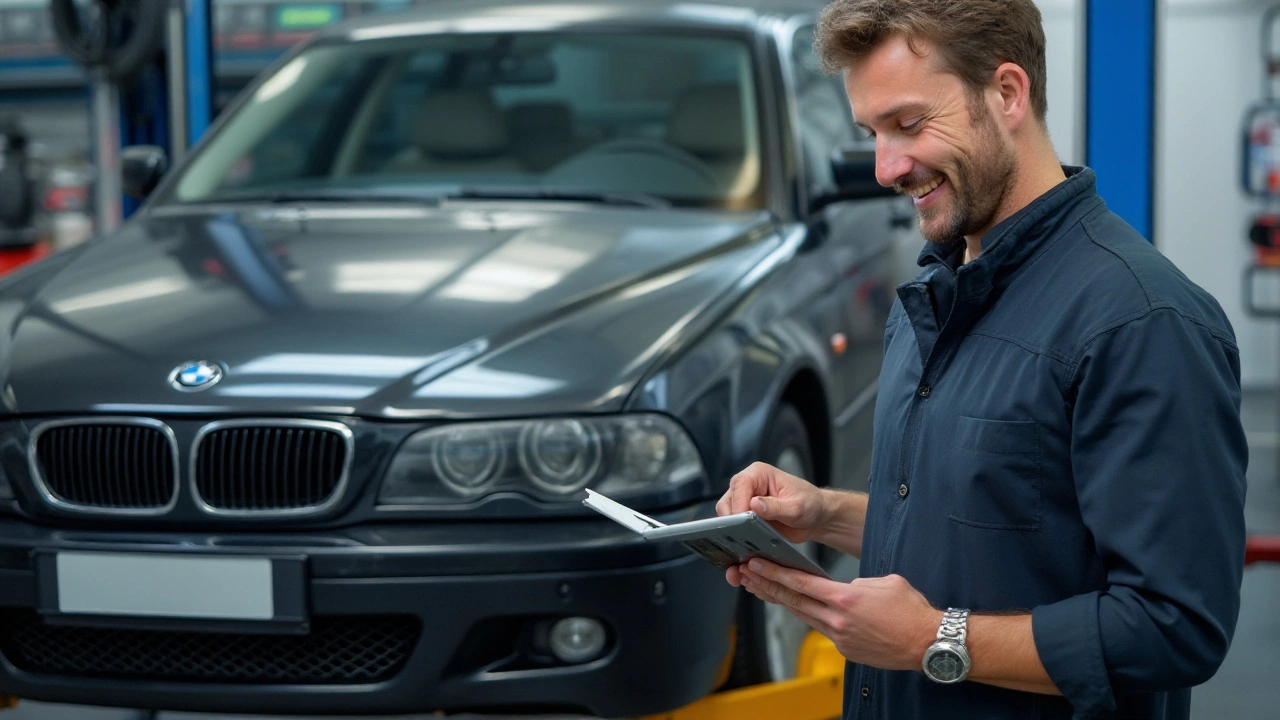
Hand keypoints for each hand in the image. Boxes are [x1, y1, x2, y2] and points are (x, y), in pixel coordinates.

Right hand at [716, 461, 827, 543]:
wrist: (814, 516)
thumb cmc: (809, 504)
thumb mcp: (797, 507)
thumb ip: (776, 507)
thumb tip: (754, 505)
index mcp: (759, 473)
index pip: (740, 485)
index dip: (739, 504)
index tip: (744, 521)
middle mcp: (748, 484)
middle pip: (727, 501)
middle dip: (734, 519)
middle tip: (745, 534)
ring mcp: (744, 500)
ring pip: (726, 515)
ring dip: (734, 529)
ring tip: (747, 540)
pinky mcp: (744, 515)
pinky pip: (732, 526)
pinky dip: (737, 535)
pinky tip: (747, 543)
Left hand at [738, 558, 939, 671]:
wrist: (928, 642)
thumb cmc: (911, 610)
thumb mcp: (884, 582)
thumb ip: (857, 582)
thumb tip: (845, 588)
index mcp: (845, 598)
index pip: (800, 582)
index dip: (774, 573)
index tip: (756, 564)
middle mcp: (838, 619)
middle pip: (793, 600)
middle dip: (767, 585)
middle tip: (747, 574)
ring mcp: (840, 637)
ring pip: (803, 615)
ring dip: (782, 601)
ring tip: (762, 589)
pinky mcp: (846, 649)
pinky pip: (821, 629)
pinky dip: (808, 616)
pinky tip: (798, 608)